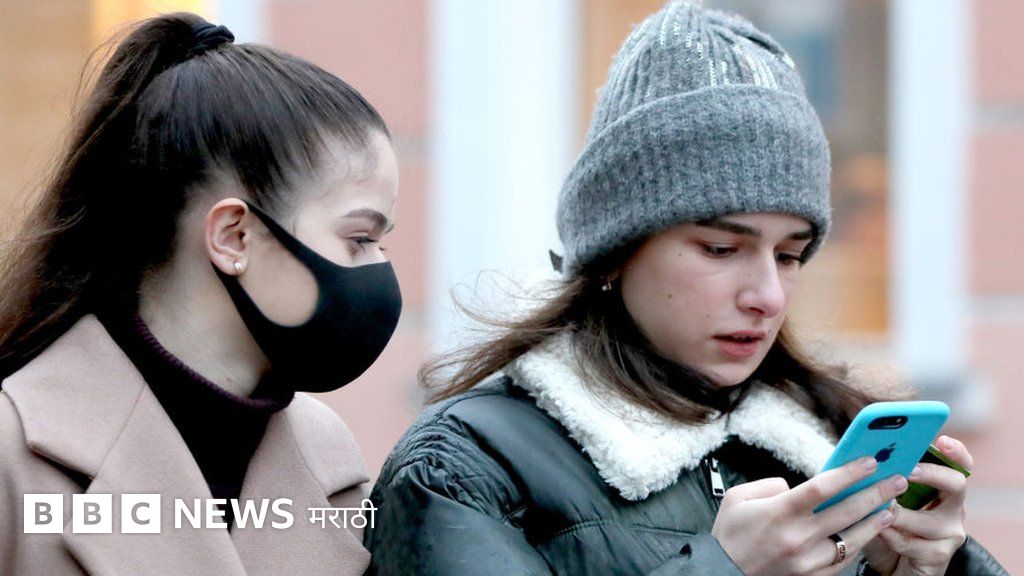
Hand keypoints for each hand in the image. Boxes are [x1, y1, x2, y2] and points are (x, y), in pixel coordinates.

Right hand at [712, 456, 906, 575]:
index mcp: (779, 513)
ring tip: (890, 507)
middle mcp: (797, 538)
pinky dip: (859, 544)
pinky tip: (868, 532)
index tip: (870, 461)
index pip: (823, 487)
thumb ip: (770, 485)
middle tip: (896, 480)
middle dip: (875, 493)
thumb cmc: (731, 534)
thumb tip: (797, 486)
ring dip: (875, 521)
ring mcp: (807, 561)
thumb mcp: (738, 497)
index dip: (850, 472)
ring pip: (852, 539)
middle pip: (846, 511)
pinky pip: (843, 560)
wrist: (722, 573)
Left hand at [862, 435, 971, 575]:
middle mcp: (953, 508)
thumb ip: (881, 478)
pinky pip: (911, 542)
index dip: (956, 452)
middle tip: (908, 471)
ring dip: (897, 514)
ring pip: (926, 519)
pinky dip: (890, 535)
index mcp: (942, 488)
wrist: (891, 564)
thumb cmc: (886, 524)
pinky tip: (878, 532)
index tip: (942, 441)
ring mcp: (950, 533)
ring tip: (878, 508)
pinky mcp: (940, 555)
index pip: (960, 465)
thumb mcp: (883, 497)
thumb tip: (862, 454)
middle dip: (931, 474)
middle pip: (956, 484)